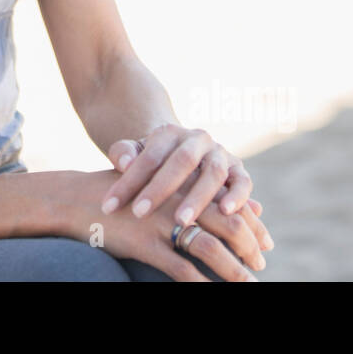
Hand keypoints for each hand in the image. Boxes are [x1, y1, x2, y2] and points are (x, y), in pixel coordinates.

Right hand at [71, 168, 268, 281]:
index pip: (230, 204)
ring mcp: (162, 222)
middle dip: (250, 248)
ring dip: (234, 271)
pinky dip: (201, 284)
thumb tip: (246, 205)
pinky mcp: (145, 243)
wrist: (78, 198)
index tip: (264, 244)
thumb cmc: (124, 193)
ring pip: (211, 249)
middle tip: (260, 265)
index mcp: (185, 183)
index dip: (252, 225)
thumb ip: (198, 192)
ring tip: (248, 284)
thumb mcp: (160, 184)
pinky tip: (211, 292)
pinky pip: (181, 268)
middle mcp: (178, 199)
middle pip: (229, 225)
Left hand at [101, 123, 257, 230]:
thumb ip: (123, 152)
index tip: (109, 206)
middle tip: (140, 213)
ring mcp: (220, 153)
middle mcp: (198, 139)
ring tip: (181, 221)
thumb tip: (124, 162)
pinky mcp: (238, 170)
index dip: (128, 182)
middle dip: (160, 189)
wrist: (185, 157)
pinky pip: (243, 182)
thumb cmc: (152, 162)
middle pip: (181, 161)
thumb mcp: (134, 152)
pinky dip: (238, 196)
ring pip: (213, 173)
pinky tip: (227, 213)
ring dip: (198, 198)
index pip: (148, 156)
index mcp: (169, 132)